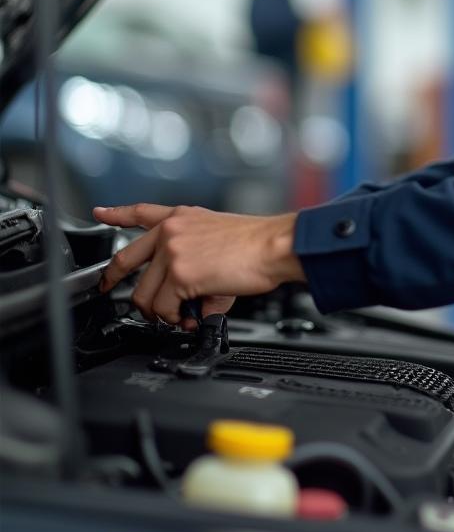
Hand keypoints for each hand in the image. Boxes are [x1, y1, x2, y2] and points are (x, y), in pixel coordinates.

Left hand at [94, 204, 304, 328]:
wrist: (275, 246)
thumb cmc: (259, 244)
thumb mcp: (219, 238)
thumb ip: (192, 262)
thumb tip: (186, 298)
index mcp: (183, 217)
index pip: (141, 212)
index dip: (117, 214)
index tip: (101, 213)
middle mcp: (172, 230)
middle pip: (125, 260)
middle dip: (113, 281)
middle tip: (111, 291)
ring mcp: (173, 251)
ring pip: (144, 294)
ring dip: (159, 311)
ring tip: (179, 315)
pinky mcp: (180, 274)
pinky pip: (165, 308)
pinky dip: (176, 318)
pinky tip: (191, 316)